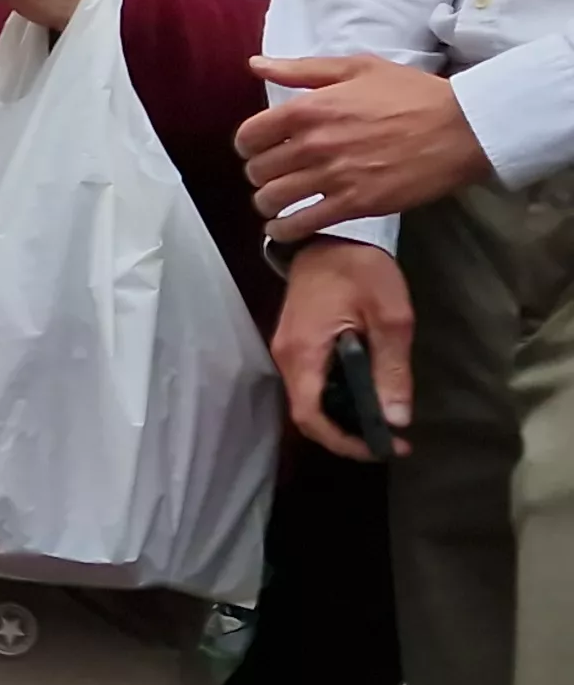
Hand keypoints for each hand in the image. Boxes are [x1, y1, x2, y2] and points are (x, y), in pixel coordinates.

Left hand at [240, 55, 491, 234]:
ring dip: (268, 202)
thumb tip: (255, 65)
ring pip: (273, 198)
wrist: (462, 127)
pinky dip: (284, 230)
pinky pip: (301, 224)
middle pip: (258, 170)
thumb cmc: (411, 94)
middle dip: (259, 174)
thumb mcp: (357, 68)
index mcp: (309, 108)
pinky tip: (284, 228)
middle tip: (272, 175)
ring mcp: (333, 176)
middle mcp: (314, 143)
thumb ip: (301, 69)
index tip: (256, 150)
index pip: (249, 135)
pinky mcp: (355, 204)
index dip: (248, 146)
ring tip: (277, 201)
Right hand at [275, 238, 415, 459]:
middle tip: (390, 440)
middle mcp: (287, 357)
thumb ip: (392, 370)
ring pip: (309, 401)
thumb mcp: (391, 318)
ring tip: (383, 421)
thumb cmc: (360, 271)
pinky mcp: (295, 344)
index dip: (344, 441)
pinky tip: (365, 395)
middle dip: (347, 435)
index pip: (311, 415)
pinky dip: (337, 399)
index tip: (382, 448)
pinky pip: (311, 384)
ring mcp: (287, 350)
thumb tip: (397, 419)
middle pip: (308, 414)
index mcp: (304, 353)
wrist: (330, 236)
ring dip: (343, 418)